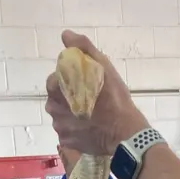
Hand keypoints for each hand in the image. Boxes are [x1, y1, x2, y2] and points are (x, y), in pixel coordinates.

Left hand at [46, 31, 147, 156]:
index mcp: (57, 90)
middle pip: (56, 99)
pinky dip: (75, 129)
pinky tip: (88, 127)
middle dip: (68, 97)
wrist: (126, 133)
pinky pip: (67, 132)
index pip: (53, 80)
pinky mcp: (68, 143)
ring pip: (62, 116)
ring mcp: (60, 129)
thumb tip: (66, 35)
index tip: (82, 83)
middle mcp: (54, 110)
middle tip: (88, 98)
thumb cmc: (115, 100)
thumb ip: (83, 49)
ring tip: (90, 114)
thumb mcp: (103, 67)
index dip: (67, 80)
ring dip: (71, 113)